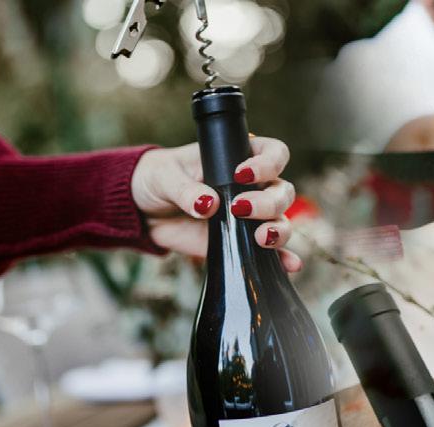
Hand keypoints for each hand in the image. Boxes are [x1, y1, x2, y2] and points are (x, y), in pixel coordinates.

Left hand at [131, 137, 301, 271]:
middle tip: (239, 208)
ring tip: (261, 238)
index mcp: (238, 157)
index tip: (243, 174)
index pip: (273, 153)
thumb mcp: (165, 177)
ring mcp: (249, 216)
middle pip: (282, 191)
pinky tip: (289, 265)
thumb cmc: (157, 179)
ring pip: (281, 220)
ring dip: (278, 229)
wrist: (144, 211)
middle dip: (268, 202)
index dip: (267, 163)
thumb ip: (185, 190)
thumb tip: (208, 205)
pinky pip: (271, 251)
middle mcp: (252, 185)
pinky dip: (283, 258)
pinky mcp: (241, 242)